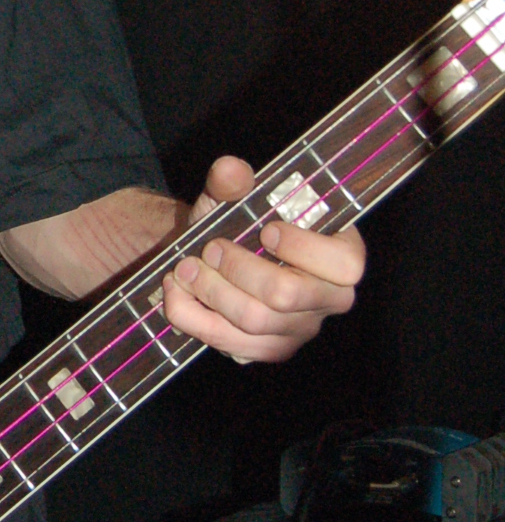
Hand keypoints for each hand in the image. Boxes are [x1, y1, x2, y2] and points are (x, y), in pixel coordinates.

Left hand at [162, 154, 365, 362]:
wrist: (212, 257)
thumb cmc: (238, 225)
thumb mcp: (233, 198)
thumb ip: (233, 182)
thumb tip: (230, 170)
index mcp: (340, 255)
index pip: (345, 265)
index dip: (302, 248)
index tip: (265, 230)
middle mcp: (329, 298)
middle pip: (287, 295)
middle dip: (238, 268)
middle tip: (210, 248)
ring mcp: (300, 330)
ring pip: (253, 321)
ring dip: (210, 291)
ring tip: (183, 268)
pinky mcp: (268, 350)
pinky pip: (231, 344)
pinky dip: (194, 317)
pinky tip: (177, 293)